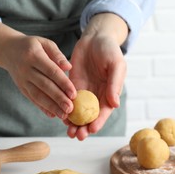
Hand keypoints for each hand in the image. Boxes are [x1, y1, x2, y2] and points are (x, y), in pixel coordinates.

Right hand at [0, 21, 75, 118]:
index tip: (73, 94)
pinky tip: (52, 115)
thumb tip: (69, 67)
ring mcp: (22, 80)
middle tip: (70, 109)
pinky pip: (32, 99)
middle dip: (58, 98)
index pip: (51, 71)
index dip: (63, 83)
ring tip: (63, 115)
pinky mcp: (21, 88)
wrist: (7, 49)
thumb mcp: (44, 42)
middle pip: (45, 85)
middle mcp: (26, 69)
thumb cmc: (31, 45)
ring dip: (51, 106)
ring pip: (38, 95)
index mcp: (34, 55)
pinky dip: (42, 108)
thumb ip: (57, 54)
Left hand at [65, 13, 127, 140]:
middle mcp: (96, 97)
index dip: (98, 122)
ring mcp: (83, 93)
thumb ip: (114, 84)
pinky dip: (63, 109)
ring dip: (73, 123)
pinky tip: (59, 116)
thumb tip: (114, 104)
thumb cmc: (109, 50)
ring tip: (68, 132)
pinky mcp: (72, 86)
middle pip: (89, 117)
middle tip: (77, 135)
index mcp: (109, 94)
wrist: (94, 38)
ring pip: (77, 112)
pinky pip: (66, 100)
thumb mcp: (116, 65)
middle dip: (84, 128)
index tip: (92, 130)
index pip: (103, 112)